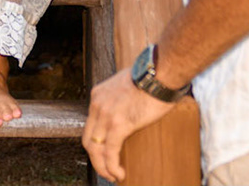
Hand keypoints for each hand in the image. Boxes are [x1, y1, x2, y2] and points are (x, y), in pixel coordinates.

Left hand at [81, 67, 177, 182]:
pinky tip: (119, 174)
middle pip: (89, 139)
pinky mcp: (119, 124)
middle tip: (106, 170)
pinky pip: (110, 152)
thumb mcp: (126, 83)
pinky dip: (112, 166)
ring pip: (95, 149)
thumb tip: (129, 106)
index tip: (104, 154)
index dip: (96, 143)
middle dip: (96, 159)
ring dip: (103, 167)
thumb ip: (121, 96)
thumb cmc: (151, 76)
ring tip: (112, 176)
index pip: (90, 125)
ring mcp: (106, 114)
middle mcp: (98, 104)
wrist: (160, 73)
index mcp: (98, 95)